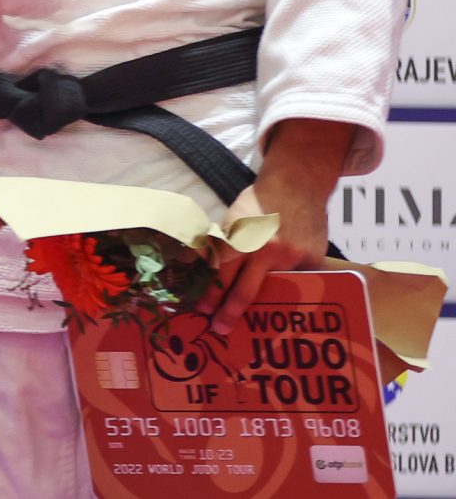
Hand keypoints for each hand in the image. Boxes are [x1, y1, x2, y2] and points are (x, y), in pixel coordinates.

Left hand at [204, 121, 353, 333]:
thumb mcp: (233, 220)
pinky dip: (288, 288)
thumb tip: (204, 269)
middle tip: (219, 329)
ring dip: (263, 304)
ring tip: (253, 321)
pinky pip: (296, 282)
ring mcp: (292, 258)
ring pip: (273, 290)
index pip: (221, 275)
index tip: (203, 310)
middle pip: (244, 291)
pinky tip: (283, 298)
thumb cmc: (259, 203)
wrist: (297, 185)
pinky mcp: (312, 261)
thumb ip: (224, 245)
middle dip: (229, 313)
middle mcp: (266, 251)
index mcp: (242, 239)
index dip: (211, 295)